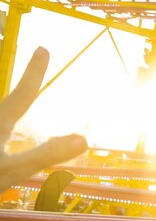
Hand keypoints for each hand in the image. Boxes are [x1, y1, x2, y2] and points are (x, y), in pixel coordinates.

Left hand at [0, 47, 86, 192]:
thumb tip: (83, 139)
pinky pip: (1, 132)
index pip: (23, 95)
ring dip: (7, 111)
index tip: (43, 48)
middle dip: (18, 92)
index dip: (34, 72)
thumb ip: (45, 155)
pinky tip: (8, 133)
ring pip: (3, 119)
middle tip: (23, 57)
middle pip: (6, 105)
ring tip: (12, 116)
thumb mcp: (11, 172)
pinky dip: (5, 126)